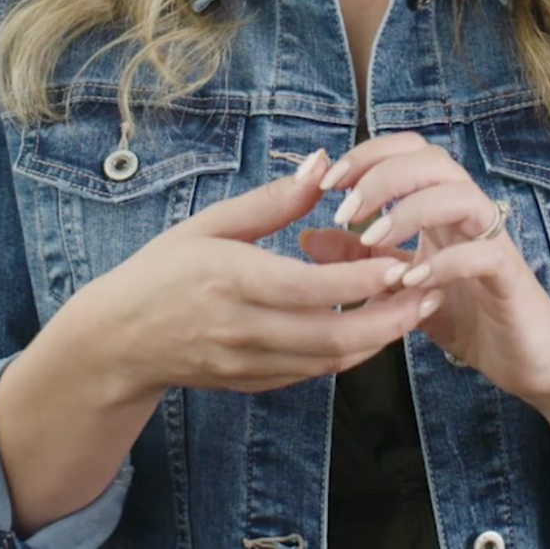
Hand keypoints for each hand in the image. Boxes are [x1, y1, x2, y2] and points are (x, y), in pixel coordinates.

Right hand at [64, 149, 444, 401]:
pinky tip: (373, 330)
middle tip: (430, 291)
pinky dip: (349, 355)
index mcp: (233, 281)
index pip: (313, 289)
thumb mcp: (208, 224)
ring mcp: (249, 364)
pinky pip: (313, 373)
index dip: (365, 281)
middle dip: (391, 318)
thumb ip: (269, 202)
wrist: (119, 340)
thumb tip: (320, 166)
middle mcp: (244, 329)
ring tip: (415, 308)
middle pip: (334, 336)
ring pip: (330, 361)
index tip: (402, 260)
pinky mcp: (253, 383)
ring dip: (380, 339)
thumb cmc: (162, 272)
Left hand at [320, 133, 549, 400]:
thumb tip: (309, 237)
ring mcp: (491, 239)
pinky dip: (442, 263)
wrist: (528, 357)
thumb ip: (360, 260)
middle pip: (432, 159)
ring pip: (459, 194)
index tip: (326, 181)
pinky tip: (410, 282)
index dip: (367, 155)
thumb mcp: (400, 286)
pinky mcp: (508, 274)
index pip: (408, 151)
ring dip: (409, 210)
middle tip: (344, 208)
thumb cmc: (467, 314)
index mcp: (440, 207)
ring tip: (372, 240)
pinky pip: (480, 253)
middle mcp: (468, 213)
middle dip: (382, 174)